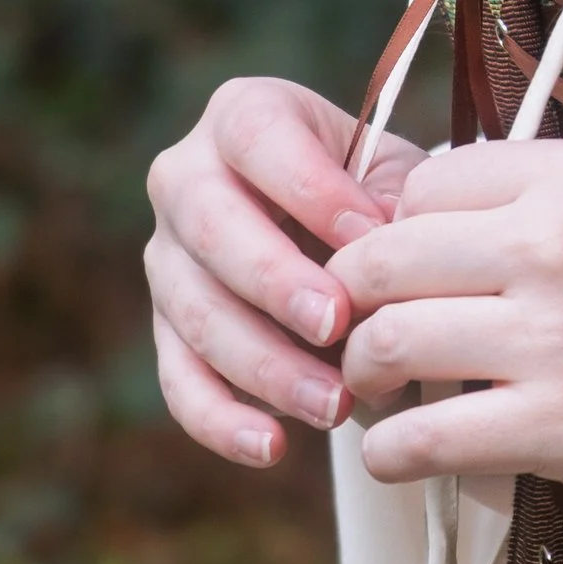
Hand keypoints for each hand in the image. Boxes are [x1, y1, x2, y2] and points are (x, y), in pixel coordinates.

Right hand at [145, 78, 415, 465]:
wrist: (344, 230)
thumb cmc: (378, 191)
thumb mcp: (396, 175)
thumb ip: (396, 200)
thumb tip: (393, 254)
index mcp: (244, 116)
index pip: (261, 138)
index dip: (309, 187)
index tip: (368, 238)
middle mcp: (185, 177)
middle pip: (213, 228)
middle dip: (276, 282)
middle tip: (337, 326)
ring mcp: (167, 256)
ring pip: (195, 313)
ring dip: (264, 365)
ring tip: (335, 405)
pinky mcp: (166, 328)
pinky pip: (180, 379)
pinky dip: (221, 420)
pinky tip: (272, 446)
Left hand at [337, 138, 562, 512]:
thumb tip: (464, 229)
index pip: (425, 180)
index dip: (398, 229)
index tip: (405, 270)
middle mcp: (555, 239)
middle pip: (381, 254)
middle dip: (355, 302)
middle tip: (367, 337)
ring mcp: (555, 334)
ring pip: (383, 340)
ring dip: (362, 377)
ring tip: (381, 397)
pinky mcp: (561, 427)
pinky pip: (418, 440)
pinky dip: (391, 455)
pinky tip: (408, 459)